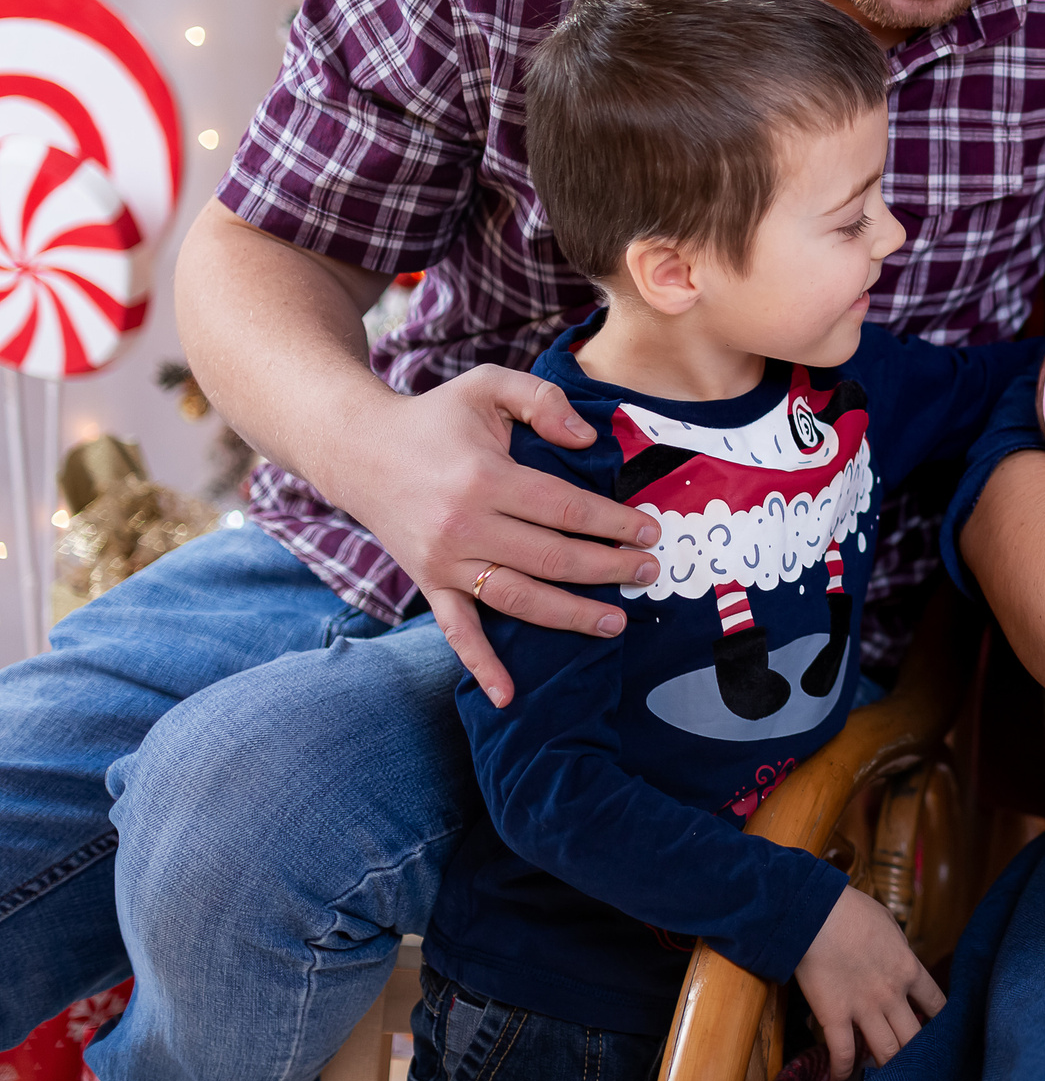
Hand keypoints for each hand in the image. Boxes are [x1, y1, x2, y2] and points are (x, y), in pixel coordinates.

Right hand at [325, 363, 661, 706]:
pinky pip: (457, 631)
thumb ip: (544, 400)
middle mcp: (464, 527)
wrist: (359, 449)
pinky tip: (507, 694)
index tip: (649, 532)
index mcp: (484, 478)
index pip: (565, 508)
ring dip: (571, 615)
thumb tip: (589, 438)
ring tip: (616, 621)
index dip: (612, 522)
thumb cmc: (435, 417)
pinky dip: (480, 666)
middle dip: (608, 569)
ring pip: (518, 599)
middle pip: (551, 558)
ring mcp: (444, 562)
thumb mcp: (489, 385)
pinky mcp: (428, 584)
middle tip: (648, 574)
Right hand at [794, 887, 945, 1080]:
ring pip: (886, 1052)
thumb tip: (900, 956)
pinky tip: (841, 1078)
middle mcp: (892, 993)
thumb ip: (898, 947)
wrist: (817, 911)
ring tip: (882, 1074)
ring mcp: (864, 1008)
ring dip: (886, 1066)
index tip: (935, 1030)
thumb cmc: (851, 910)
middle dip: (914, 1052)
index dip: (939, 1021)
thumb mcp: (889, 924)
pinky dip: (842, 1071)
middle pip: (914, 1037)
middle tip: (909, 1060)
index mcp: (908, 968)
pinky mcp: (834, 1016)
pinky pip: (843, 1054)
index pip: (936, 1003)